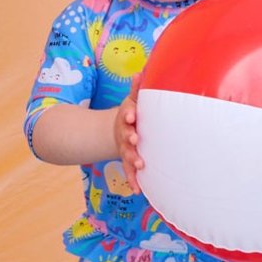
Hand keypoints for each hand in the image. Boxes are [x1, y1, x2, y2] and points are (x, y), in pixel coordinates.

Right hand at [114, 78, 143, 192]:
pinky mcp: (128, 162)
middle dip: (130, 138)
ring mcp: (125, 149)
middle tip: (135, 140)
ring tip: (140, 165)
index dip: (128, 115)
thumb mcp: (133, 101)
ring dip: (133, 160)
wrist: (120, 131)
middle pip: (125, 136)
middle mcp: (124, 135)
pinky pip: (130, 172)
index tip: (131, 115)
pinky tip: (138, 190)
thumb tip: (140, 72)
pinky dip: (133, 181)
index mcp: (126, 119)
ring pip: (127, 155)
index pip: (127, 115)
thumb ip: (137, 89)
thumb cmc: (133, 114)